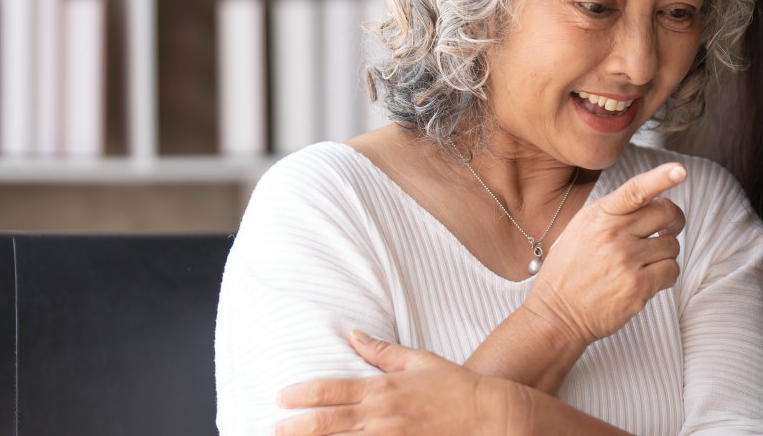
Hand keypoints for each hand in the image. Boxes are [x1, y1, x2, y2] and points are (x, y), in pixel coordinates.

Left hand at [276, 331, 528, 435]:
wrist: (487, 415)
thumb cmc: (454, 385)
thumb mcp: (418, 360)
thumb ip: (381, 351)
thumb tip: (352, 335)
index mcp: (382, 388)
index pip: (331, 390)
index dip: (301, 394)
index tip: (281, 398)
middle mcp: (380, 416)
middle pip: (327, 422)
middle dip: (296, 426)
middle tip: (274, 427)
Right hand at [523, 162, 687, 345]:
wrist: (557, 314)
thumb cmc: (569, 273)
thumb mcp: (580, 230)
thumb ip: (612, 214)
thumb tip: (650, 203)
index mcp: (599, 216)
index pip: (634, 191)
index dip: (660, 178)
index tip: (680, 171)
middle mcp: (613, 234)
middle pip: (666, 213)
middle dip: (674, 221)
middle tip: (669, 230)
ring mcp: (626, 261)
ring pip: (672, 245)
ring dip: (665, 254)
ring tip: (645, 262)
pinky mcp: (637, 287)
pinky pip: (671, 271)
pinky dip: (666, 275)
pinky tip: (648, 279)